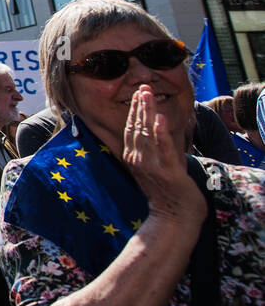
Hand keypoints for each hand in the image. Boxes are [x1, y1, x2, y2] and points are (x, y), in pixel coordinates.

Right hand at [123, 85, 205, 227]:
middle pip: (136, 127)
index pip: (131, 129)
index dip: (134, 110)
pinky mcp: (167, 171)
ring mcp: (151, 166)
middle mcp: (138, 160)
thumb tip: (157, 130)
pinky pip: (163, 149)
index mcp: (133, 158)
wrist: (174, 218)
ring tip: (148, 95)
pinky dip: (161, 133)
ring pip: (147, 134)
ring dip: (147, 112)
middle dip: (139, 106)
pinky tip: (159, 118)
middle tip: (143, 87)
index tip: (138, 94)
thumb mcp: (154, 168)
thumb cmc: (168, 194)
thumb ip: (154, 150)